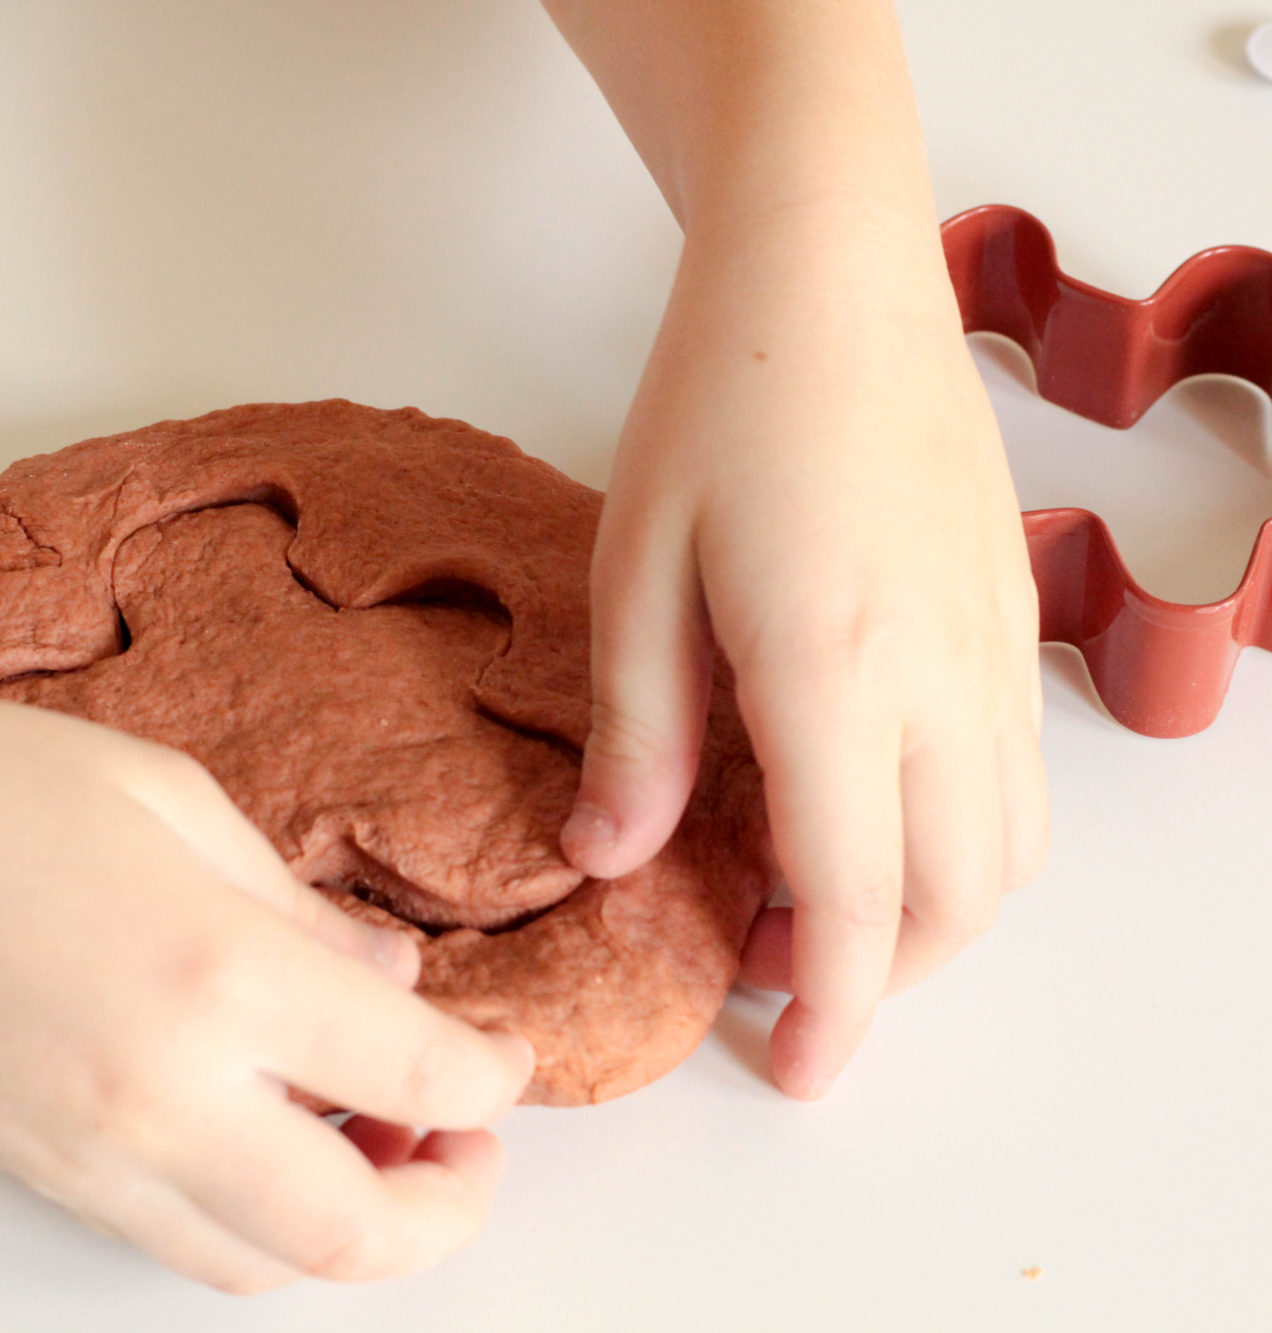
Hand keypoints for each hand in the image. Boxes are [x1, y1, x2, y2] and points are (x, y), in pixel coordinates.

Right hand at [0, 683, 534, 1291]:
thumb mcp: (165, 798)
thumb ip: (295, 907)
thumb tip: (385, 986)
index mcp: (214, 971)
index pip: (419, 1078)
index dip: (491, 1077)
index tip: (501, 1054)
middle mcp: (161, 1096)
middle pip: (356, 1235)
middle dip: (447, 1207)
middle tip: (467, 1145)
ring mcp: (89, 1156)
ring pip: (262, 1265)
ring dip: (351, 1231)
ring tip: (374, 1146)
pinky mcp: (36, 1176)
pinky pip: (177, 1242)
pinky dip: (252, 1225)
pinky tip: (267, 1144)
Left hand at [559, 216, 1048, 1099]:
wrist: (829, 272)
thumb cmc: (718, 402)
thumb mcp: (635, 569)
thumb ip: (639, 732)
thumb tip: (614, 860)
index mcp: (835, 672)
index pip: (855, 900)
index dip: (828, 1007)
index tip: (794, 1068)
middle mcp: (944, 676)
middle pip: (955, 900)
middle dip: (876, 974)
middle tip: (766, 971)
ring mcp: (996, 643)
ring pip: (1007, 846)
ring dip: (926, 911)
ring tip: (809, 896)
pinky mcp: (1011, 612)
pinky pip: (1016, 770)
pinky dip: (958, 832)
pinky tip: (864, 800)